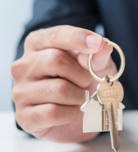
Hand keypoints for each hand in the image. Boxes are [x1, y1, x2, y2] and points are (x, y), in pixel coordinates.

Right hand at [11, 25, 116, 142]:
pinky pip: (54, 113)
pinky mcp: (24, 116)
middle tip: (87, 82)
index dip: (78, 38)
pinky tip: (71, 112)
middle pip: (56, 60)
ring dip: (79, 96)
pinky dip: (71, 114)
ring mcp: (20, 91)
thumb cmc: (84, 81)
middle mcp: (23, 65)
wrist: (80, 114)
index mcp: (38, 44)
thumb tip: (103, 46)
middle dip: (82, 74)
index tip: (97, 43)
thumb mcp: (97, 65)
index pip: (56, 35)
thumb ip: (98, 56)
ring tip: (79, 98)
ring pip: (59, 90)